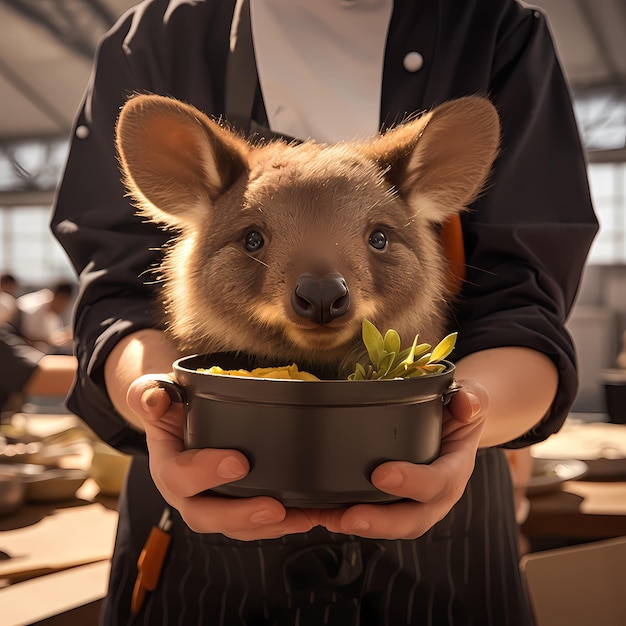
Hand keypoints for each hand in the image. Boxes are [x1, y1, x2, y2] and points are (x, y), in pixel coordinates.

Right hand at [126, 375, 319, 539]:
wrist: (179, 419)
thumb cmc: (170, 407)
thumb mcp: (155, 394)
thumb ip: (149, 394)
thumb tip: (154, 399)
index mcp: (167, 467)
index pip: (179, 478)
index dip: (206, 473)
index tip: (239, 462)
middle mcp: (187, 494)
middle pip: (206, 517)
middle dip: (240, 515)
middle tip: (273, 507)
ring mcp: (212, 503)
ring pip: (235, 528)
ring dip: (269, 527)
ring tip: (301, 518)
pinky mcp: (236, 504)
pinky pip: (256, 523)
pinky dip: (285, 522)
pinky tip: (310, 515)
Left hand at [319, 381, 487, 538]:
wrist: (456, 421)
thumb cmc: (459, 409)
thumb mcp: (471, 397)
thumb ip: (471, 398)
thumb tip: (466, 404)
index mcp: (456, 468)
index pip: (438, 482)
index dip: (412, 483)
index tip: (381, 475)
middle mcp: (436, 494)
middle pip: (413, 519)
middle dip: (380, 522)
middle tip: (349, 517)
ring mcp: (415, 501)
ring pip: (390, 524)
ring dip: (357, 524)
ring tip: (327, 518)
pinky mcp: (393, 501)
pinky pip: (372, 514)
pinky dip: (345, 516)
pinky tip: (320, 512)